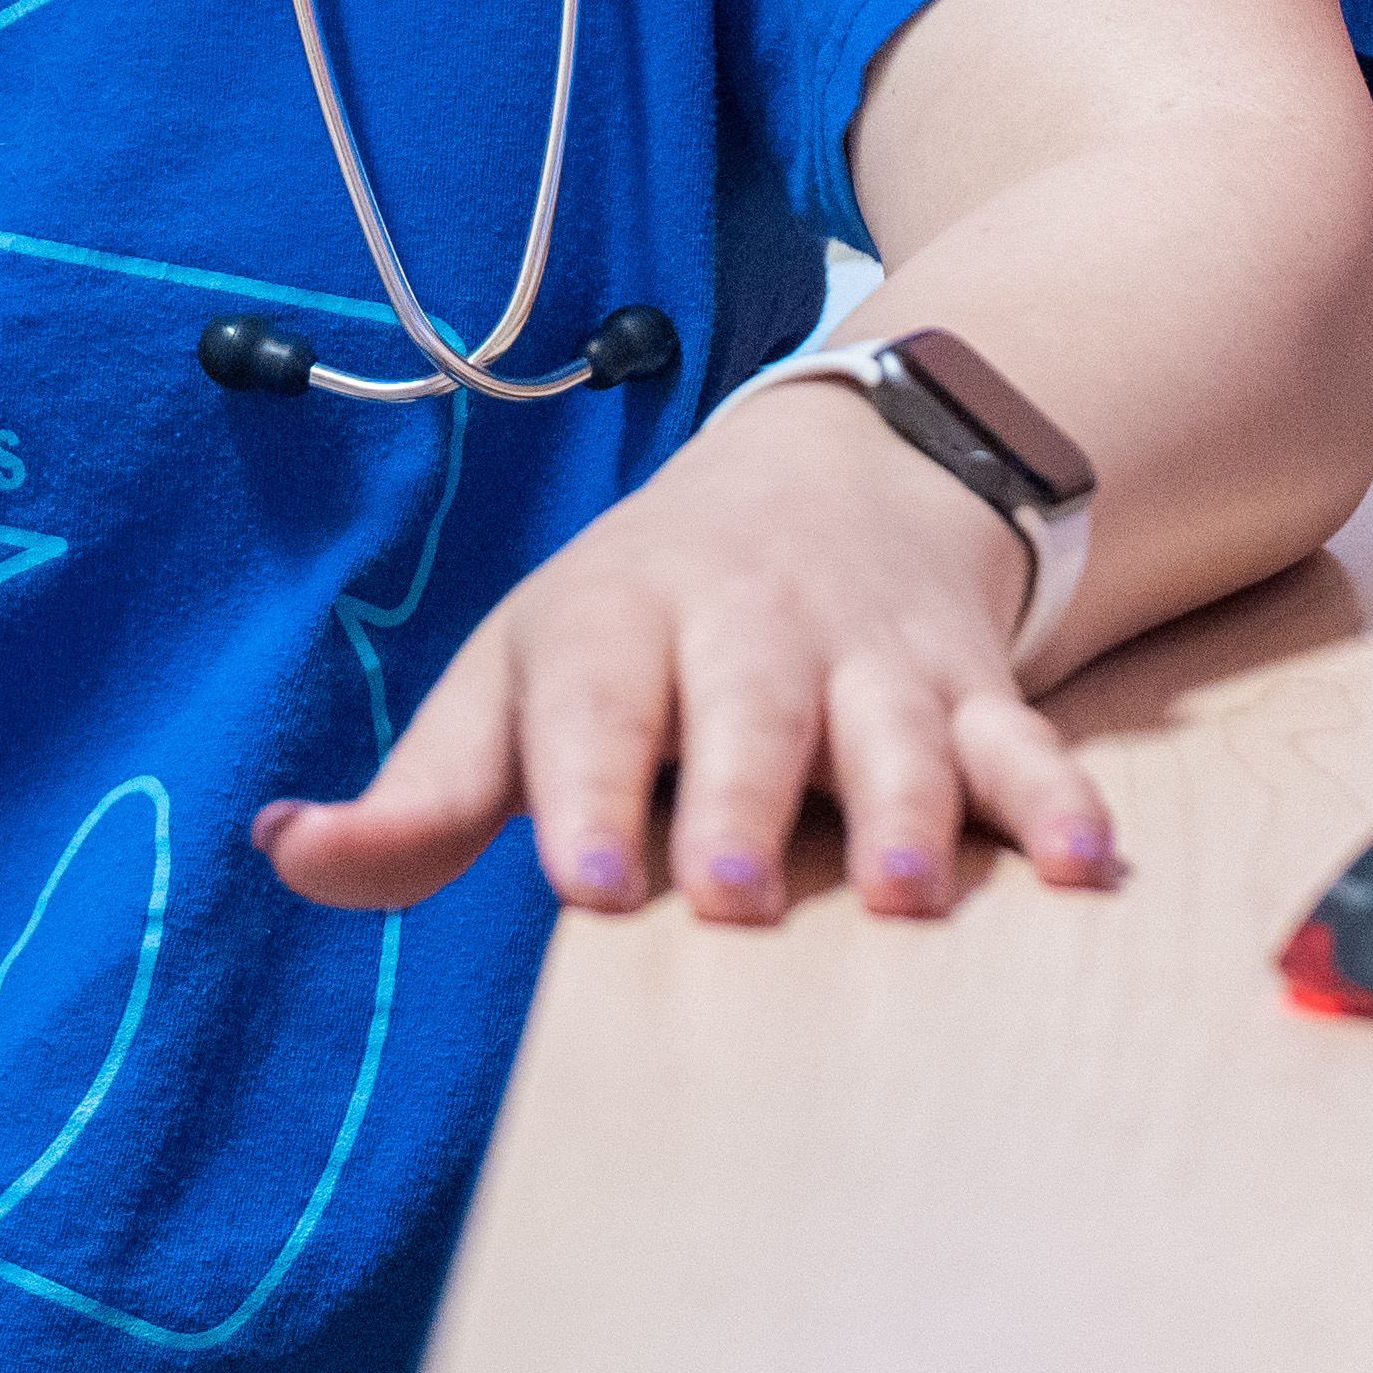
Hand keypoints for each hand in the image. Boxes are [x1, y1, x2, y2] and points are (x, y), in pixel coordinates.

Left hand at [248, 374, 1116, 923]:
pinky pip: (1022, 737)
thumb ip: (421, 794)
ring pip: (893, 726)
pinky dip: (1058, 794)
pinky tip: (1084, 862)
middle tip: (733, 897)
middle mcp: (745, 631)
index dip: (585, 787)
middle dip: (742, 800)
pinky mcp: (968, 687)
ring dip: (908, 805)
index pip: (591, 702)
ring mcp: (868, 656)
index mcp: (614, 627)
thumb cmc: (635, 625)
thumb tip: (288, 852)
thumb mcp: (517, 679)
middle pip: (748, 713)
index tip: (583, 878)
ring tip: (910, 893)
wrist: (827, 475)